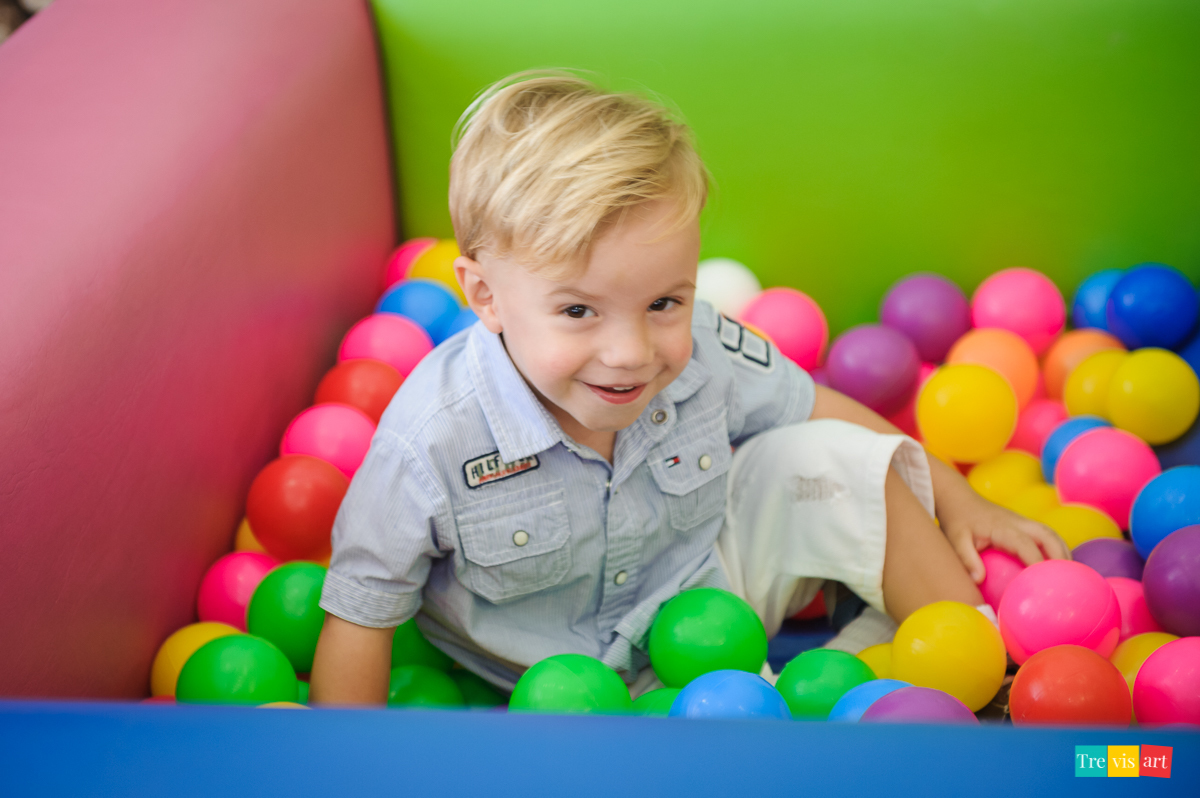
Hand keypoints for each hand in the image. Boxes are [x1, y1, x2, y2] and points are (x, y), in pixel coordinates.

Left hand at [937, 490, 1070, 583]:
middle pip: (1048, 536)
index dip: (1037, 563)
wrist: (958, 498)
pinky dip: (1056, 549)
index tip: (1045, 582)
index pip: (1026, 545)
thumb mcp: (955, 539)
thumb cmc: (957, 520)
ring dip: (1063, 553)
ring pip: (1051, 534)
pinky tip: (1057, 568)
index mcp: (1003, 527)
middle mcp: (1018, 522)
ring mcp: (1023, 521)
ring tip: (1070, 577)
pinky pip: (1045, 536)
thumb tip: (977, 580)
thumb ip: (966, 558)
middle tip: (1069, 581)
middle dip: (1061, 557)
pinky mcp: (1023, 524)